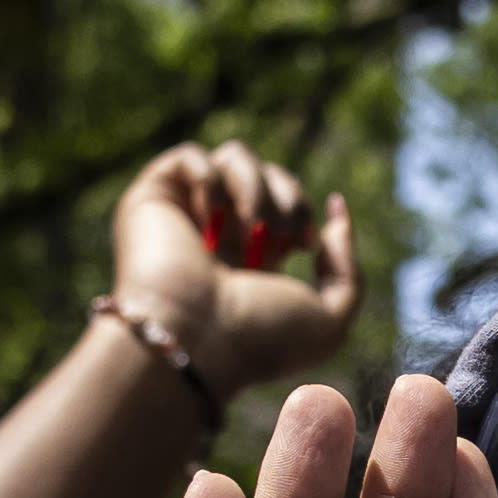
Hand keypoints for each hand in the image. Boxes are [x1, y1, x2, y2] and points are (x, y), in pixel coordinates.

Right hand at [120, 141, 363, 400]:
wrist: (196, 342)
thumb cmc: (258, 339)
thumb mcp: (328, 319)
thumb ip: (346, 267)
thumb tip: (336, 209)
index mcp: (251, 257)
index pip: (286, 198)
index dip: (301, 208)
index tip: (301, 245)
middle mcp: (217, 233)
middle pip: (268, 171)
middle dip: (286, 200)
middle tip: (273, 245)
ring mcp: (183, 214)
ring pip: (235, 156)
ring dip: (254, 192)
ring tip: (245, 234)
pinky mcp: (151, 199)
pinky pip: (190, 156)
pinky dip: (210, 181)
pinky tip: (208, 224)